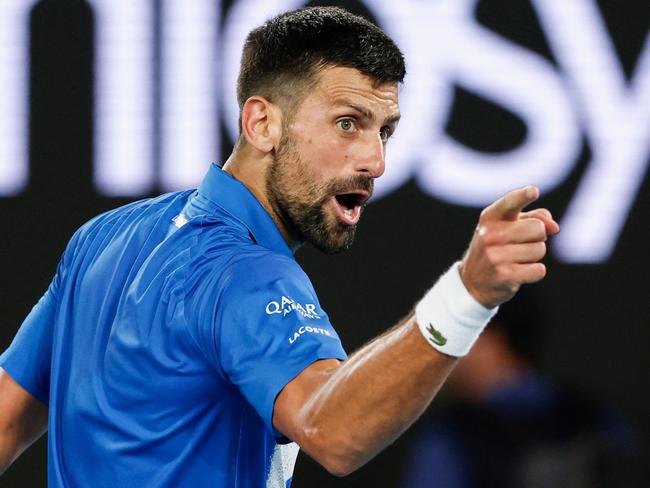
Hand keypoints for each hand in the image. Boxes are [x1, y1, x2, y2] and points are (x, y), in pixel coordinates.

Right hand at [459, 185, 559, 308]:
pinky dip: (534, 272)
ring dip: (534, 256)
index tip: (534, 190)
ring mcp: (495, 256)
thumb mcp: (508, 227)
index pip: (510, 202)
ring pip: (540, 250)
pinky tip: (519, 273)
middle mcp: (490, 235)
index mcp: (490, 217)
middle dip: (537, 237)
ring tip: (516, 260)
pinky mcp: (504, 276)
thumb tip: (554, 227)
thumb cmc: (496, 248)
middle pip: (538, 228)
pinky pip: (539, 270)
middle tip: (521, 244)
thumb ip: (534, 218)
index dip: (523, 196)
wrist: (472, 282)